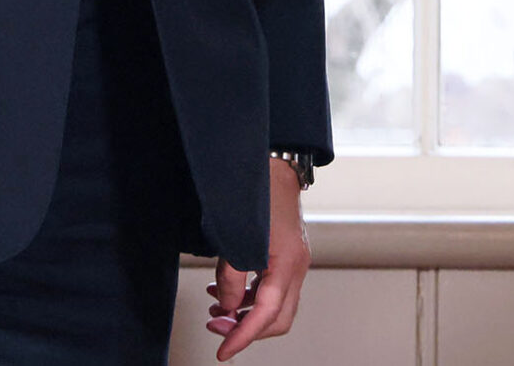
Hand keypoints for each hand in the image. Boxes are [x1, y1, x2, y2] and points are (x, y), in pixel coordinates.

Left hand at [207, 157, 309, 357]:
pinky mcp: (286, 255)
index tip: (223, 352)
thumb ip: (231, 279)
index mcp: (287, 266)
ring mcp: (294, 262)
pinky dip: (249, 297)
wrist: (275, 166)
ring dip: (246, 313)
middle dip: (246, 329)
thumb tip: (228, 307)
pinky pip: (271, 288)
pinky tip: (227, 291)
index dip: (242, 338)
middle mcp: (296, 268)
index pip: (266, 316)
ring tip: (216, 308)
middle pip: (277, 319)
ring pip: (274, 305)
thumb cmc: (258, 195)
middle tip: (217, 328)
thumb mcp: (237, 240)